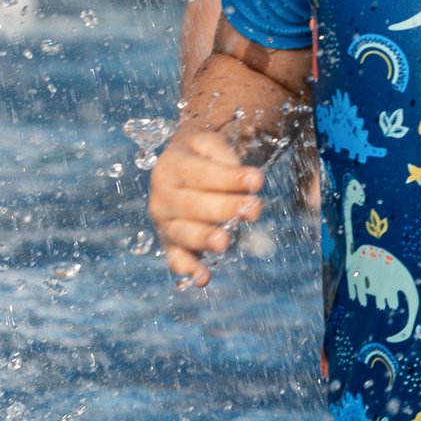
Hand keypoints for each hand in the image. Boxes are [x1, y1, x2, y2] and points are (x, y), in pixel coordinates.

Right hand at [150, 125, 267, 286]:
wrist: (180, 162)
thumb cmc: (202, 154)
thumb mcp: (208, 143)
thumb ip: (223, 156)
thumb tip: (244, 179)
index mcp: (172, 165)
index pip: (201, 173)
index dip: (229, 178)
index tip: (258, 181)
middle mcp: (163, 195)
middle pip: (192, 205)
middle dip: (224, 208)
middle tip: (253, 209)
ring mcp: (165, 222)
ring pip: (183, 233)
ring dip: (204, 238)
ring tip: (224, 242)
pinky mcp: (170, 243)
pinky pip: (176, 258)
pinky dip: (188, 269)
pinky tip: (203, 278)